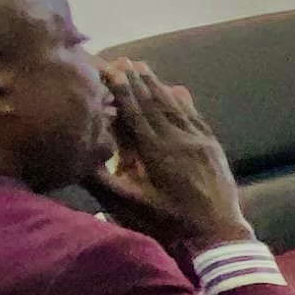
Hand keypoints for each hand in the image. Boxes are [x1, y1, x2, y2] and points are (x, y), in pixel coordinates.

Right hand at [92, 60, 251, 253]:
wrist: (217, 234)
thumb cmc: (167, 224)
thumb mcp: (128, 206)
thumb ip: (101, 179)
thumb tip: (77, 154)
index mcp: (156, 151)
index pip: (135, 111)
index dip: (122, 89)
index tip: (111, 68)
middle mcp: (178, 138)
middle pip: (154, 102)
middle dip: (138, 80)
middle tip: (124, 60)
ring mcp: (199, 140)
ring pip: (175, 105)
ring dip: (158, 85)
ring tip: (144, 67)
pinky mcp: (212, 146)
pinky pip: (195, 116)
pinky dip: (183, 101)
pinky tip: (177, 89)